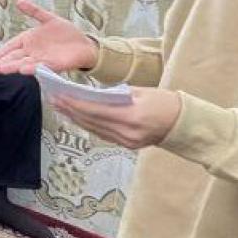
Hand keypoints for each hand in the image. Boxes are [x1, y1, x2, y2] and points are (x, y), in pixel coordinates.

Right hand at [0, 0, 96, 75]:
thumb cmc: (66, 33)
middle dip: (4, 63)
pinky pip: (42, 66)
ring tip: (3, 70)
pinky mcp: (54, 64)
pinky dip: (32, 68)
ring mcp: (42, 59)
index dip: (2, 52)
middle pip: (15, 58)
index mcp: (29, 40)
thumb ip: (34, 11)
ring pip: (24, 64)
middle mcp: (33, 52)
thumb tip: (19, 2)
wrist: (85, 44)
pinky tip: (24, 70)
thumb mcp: (49, 18)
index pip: (12, 46)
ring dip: (14, 67)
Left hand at [53, 87, 180, 149]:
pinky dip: (88, 125)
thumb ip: (116, 95)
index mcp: (132, 116)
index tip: (59, 95)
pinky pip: (102, 134)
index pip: (95, 110)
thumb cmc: (165, 101)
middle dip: (70, 110)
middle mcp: (127, 132)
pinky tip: (77, 117)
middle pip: (91, 121)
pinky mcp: (127, 145)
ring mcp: (127, 141)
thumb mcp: (141, 91)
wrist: (185, 124)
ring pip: (94, 129)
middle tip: (53, 99)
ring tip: (60, 107)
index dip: (75, 103)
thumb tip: (90, 95)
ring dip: (75, 118)